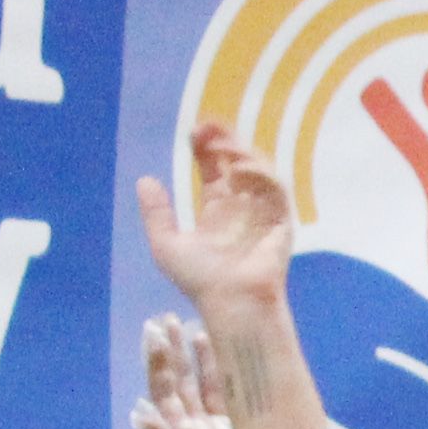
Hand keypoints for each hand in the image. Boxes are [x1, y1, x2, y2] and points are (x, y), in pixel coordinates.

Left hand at [135, 123, 295, 309]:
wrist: (230, 302)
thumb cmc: (200, 279)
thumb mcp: (166, 244)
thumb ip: (156, 213)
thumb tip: (145, 180)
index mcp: (216, 210)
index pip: (214, 170)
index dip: (206, 148)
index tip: (194, 132)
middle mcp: (241, 207)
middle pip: (238, 163)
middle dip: (225, 140)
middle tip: (208, 126)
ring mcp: (263, 213)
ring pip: (260, 171)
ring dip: (244, 153)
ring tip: (223, 147)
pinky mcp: (282, 221)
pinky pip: (277, 190)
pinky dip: (262, 175)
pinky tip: (239, 170)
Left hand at [135, 318, 246, 428]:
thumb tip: (142, 410)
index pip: (163, 389)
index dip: (159, 359)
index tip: (156, 327)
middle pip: (182, 383)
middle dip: (176, 351)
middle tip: (171, 316)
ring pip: (209, 392)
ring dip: (204, 362)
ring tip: (202, 329)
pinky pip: (235, 408)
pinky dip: (232, 384)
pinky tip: (234, 366)